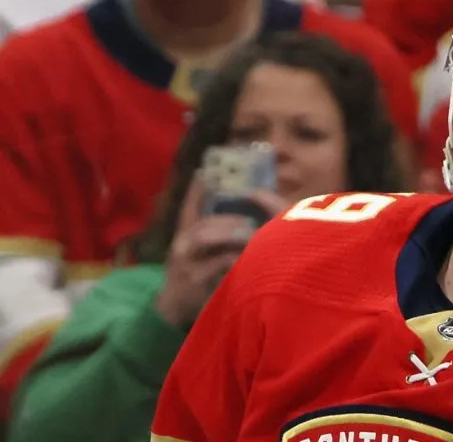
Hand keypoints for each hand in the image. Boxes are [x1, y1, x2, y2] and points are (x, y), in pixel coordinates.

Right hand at [155, 180, 287, 326]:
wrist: (174, 307)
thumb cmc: (193, 274)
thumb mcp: (197, 252)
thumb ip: (211, 232)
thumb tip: (236, 213)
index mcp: (184, 234)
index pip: (189, 208)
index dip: (196, 191)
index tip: (204, 173)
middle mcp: (181, 244)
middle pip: (205, 222)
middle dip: (230, 219)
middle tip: (251, 220)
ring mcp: (185, 261)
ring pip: (207, 237)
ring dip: (232, 233)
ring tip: (251, 234)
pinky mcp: (194, 278)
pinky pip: (218, 262)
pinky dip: (234, 256)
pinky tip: (247, 256)